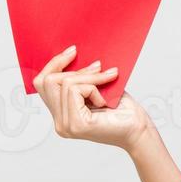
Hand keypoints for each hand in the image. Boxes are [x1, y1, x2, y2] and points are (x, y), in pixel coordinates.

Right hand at [32, 45, 151, 150]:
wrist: (139, 130)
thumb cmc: (123, 110)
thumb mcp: (97, 87)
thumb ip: (80, 78)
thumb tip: (72, 53)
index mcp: (61, 114)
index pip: (41, 83)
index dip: (54, 64)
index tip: (73, 51)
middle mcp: (59, 122)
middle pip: (49, 81)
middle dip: (76, 70)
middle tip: (99, 68)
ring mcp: (65, 125)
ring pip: (65, 83)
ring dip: (90, 77)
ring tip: (108, 79)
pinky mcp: (76, 124)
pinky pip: (75, 90)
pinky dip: (93, 87)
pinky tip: (105, 100)